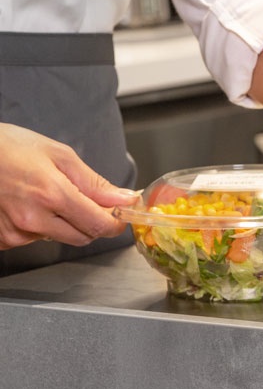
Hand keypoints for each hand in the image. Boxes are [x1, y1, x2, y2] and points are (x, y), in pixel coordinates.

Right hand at [0, 124, 138, 249]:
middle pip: (82, 237)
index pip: (98, 225)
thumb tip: (124, 199)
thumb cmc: (10, 148)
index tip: (120, 215)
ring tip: (42, 195)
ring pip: (58, 238)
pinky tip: (26, 205)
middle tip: (82, 200)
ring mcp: (14, 233)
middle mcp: (32, 219)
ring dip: (61, 223)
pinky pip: (33, 239)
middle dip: (90, 222)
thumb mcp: (60, 155)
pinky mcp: (1, 240)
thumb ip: (95, 183)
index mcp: (52, 195)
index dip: (115, 223)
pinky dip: (38, 225)